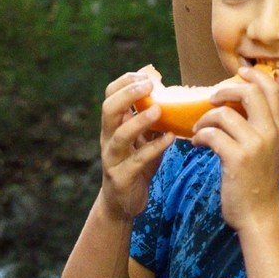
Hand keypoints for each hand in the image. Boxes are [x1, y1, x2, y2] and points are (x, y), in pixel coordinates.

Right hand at [98, 66, 171, 221]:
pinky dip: (154, 148)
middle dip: (128, 95)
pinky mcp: (121, 178)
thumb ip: (149, 114)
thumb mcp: (143, 136)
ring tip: (159, 109)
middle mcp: (108, 139)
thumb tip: (162, 83)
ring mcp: (112, 159)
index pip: (110, 96)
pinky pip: (136, 161)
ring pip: (120, 136)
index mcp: (113, 125)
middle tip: (150, 86)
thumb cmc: (137, 162)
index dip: (125, 82)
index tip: (146, 75)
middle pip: (109, 110)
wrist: (122, 202)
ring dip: (139, 121)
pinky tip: (170, 138)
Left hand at [192, 68, 278, 232]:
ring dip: (205, 118)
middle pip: (250, 93)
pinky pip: (212, 134)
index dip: (256, 75)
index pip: (272, 90)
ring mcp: (254, 145)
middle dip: (226, 90)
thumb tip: (237, 109)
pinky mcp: (237, 159)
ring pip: (225, 114)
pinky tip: (197, 143)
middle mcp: (270, 132)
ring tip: (198, 129)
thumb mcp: (269, 151)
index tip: (240, 72)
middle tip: (213, 98)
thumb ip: (260, 129)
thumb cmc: (259, 183)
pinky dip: (200, 136)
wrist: (260, 214)